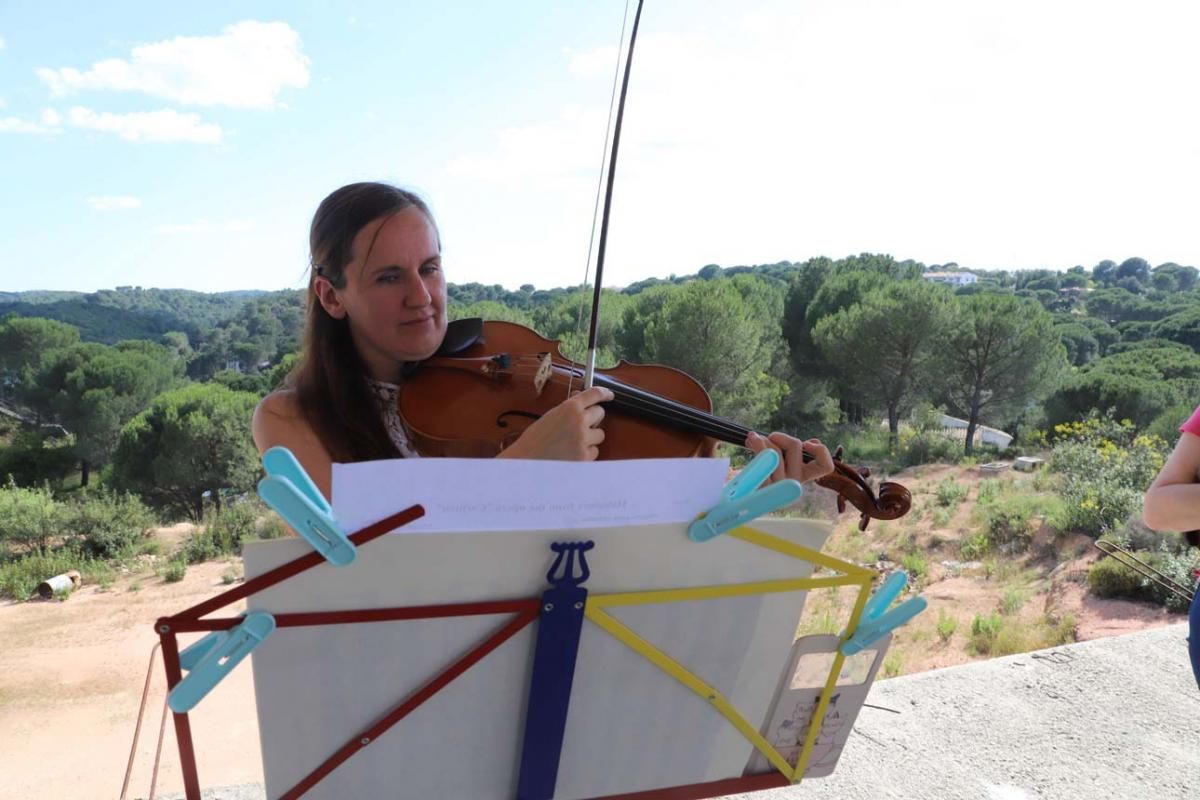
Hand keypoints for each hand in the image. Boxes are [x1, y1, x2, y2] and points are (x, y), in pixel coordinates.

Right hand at [499, 386, 613, 459]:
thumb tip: (582, 403)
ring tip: (571, 444)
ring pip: (599, 434)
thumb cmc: (534, 440)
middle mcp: (580, 421)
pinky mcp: (585, 457)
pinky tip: (571, 455)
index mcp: (570, 407)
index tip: (609, 395)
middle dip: (593, 418)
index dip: (604, 393)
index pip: (594, 394)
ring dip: (590, 437)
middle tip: (582, 425)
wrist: (526, 461)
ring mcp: (584, 439)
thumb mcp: (550, 417)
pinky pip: (594, 451)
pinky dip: (586, 453)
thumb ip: (568, 410)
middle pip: (600, 413)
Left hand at [745, 431, 833, 483]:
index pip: (824, 467)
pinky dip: (757, 446)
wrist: (734, 493)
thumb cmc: (760, 471)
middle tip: (764, 439)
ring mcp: (779, 488)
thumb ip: (795, 449)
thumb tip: (813, 441)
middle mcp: (794, 483)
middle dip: (779, 436)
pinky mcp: (762, 489)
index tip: (807, 443)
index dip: (820, 451)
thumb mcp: (781, 458)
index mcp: (802, 476)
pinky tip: (751, 442)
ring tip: (753, 440)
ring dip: (762, 441)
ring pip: (776, 452)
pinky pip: (762, 461)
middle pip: (795, 446)